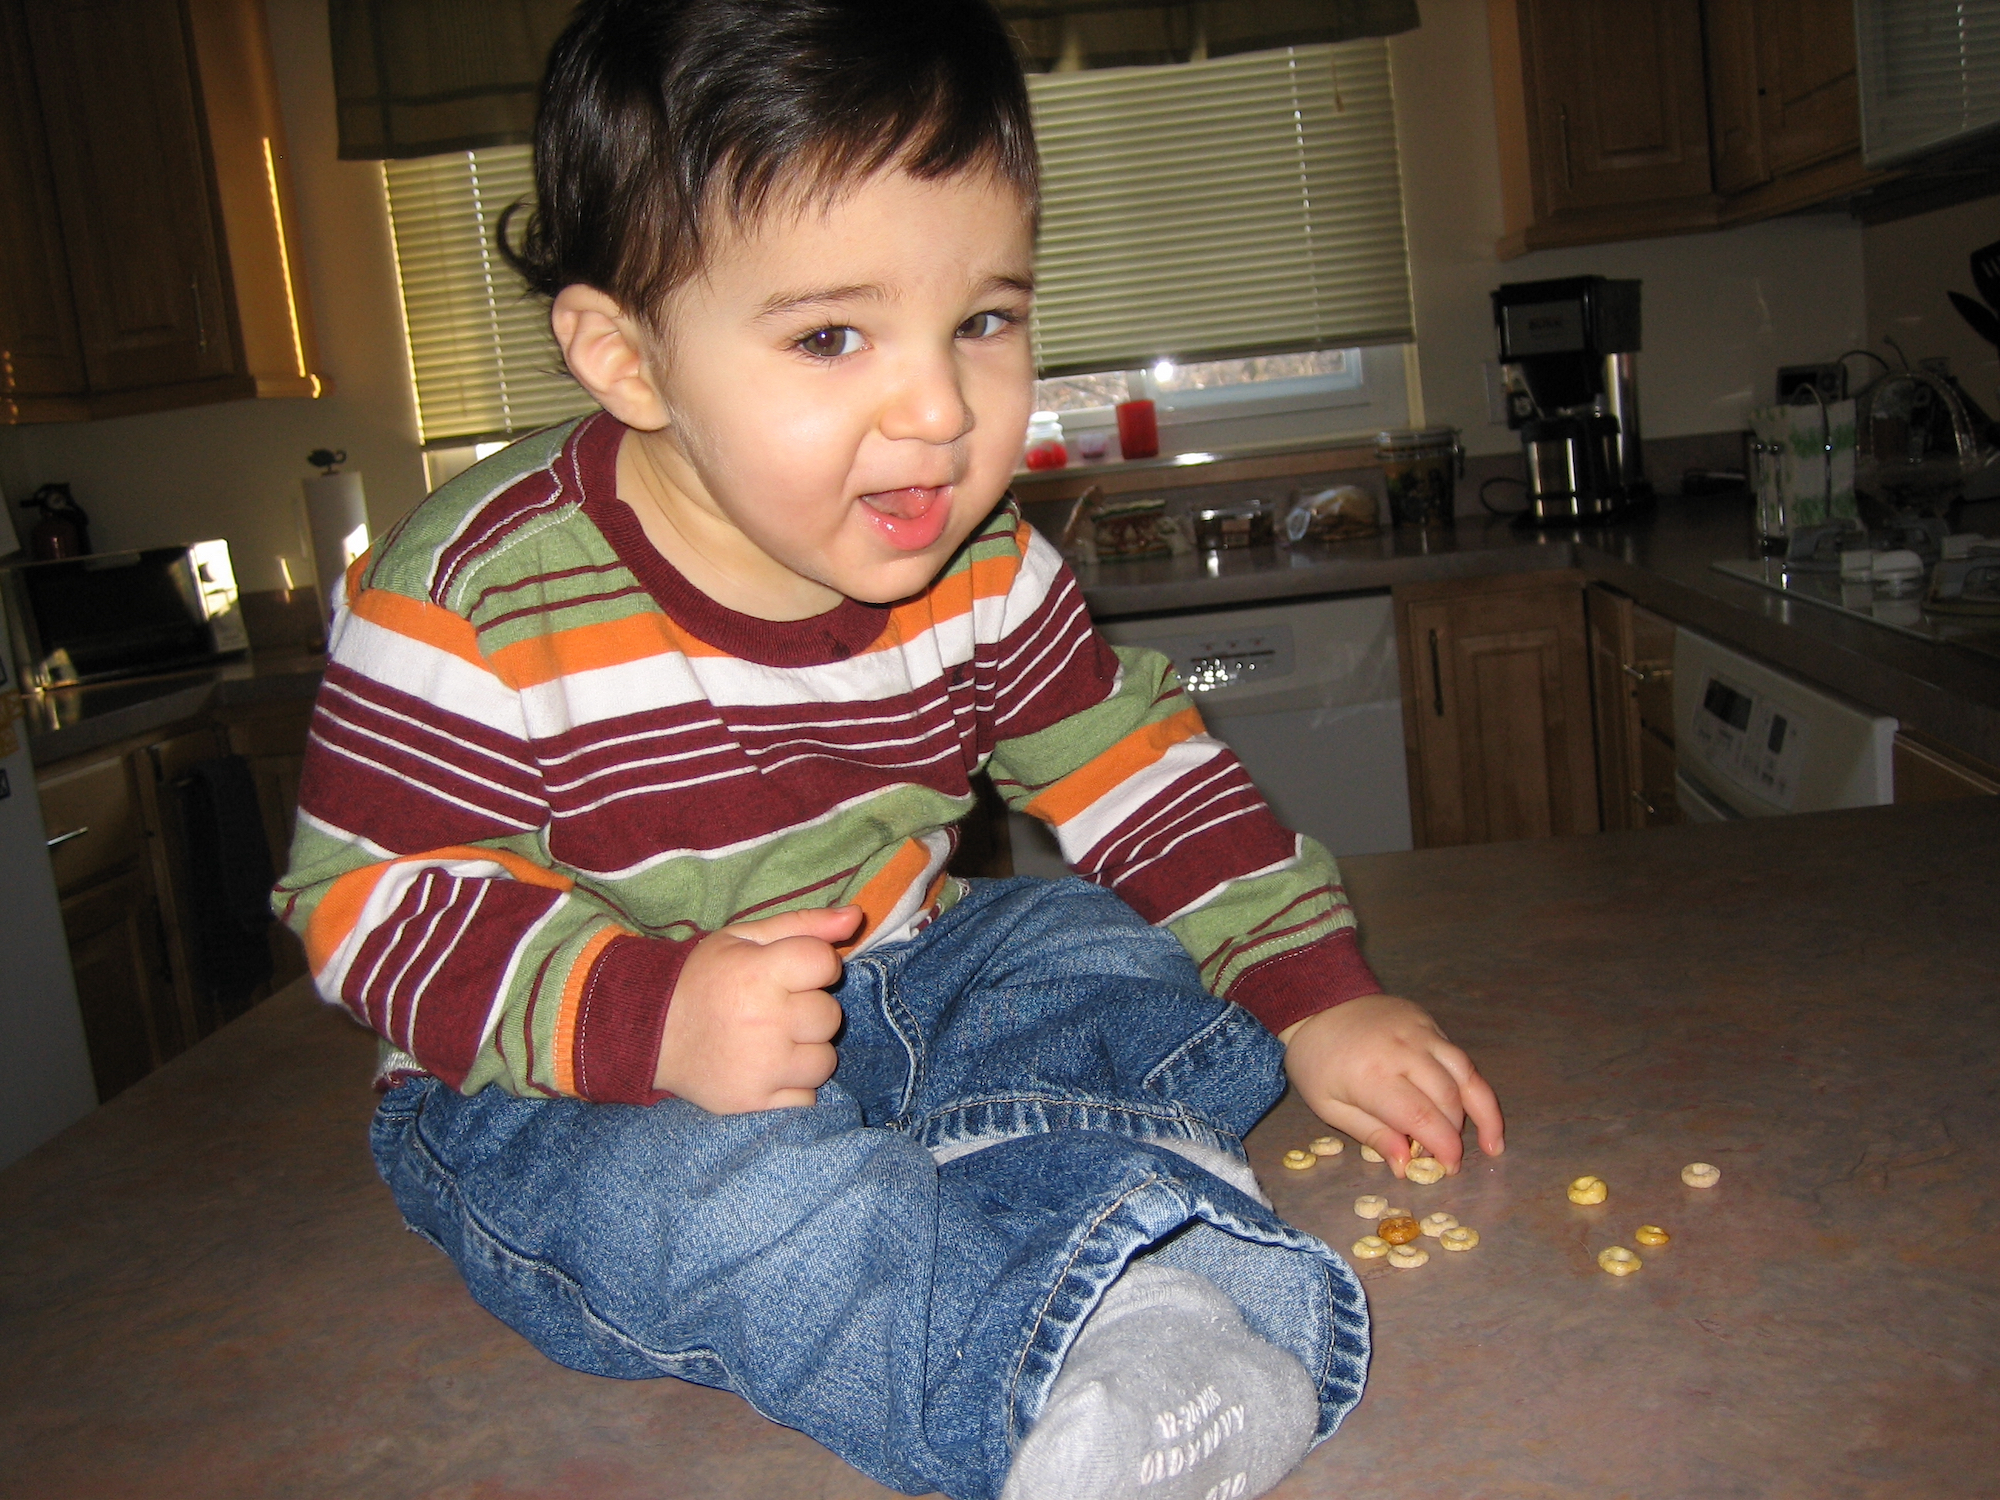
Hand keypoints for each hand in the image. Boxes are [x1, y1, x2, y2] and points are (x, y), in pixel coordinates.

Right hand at [653, 905, 862, 1112]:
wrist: (651, 1033)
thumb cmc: (704, 979)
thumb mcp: (745, 938)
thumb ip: (804, 924)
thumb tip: (856, 916)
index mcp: (759, 973)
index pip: (825, 963)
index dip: (818, 965)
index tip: (796, 971)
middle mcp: (765, 1021)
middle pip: (830, 1015)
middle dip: (810, 1010)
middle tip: (777, 1009)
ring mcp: (762, 1066)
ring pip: (825, 1061)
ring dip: (806, 1051)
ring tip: (775, 1041)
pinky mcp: (755, 1102)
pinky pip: (808, 1098)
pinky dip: (794, 1086)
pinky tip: (770, 1069)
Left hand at [1279, 993, 1504, 1176]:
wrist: (1316, 1005)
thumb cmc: (1317, 1062)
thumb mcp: (1330, 1106)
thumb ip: (1371, 1135)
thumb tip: (1405, 1166)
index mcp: (1373, 1075)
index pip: (1422, 1116)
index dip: (1442, 1146)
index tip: (1449, 1168)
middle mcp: (1402, 1050)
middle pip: (1448, 1097)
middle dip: (1456, 1133)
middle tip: (1452, 1160)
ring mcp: (1419, 1031)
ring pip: (1465, 1073)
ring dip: (1482, 1110)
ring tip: (1492, 1141)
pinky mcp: (1428, 1021)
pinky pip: (1457, 1055)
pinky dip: (1470, 1083)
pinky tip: (1473, 1106)